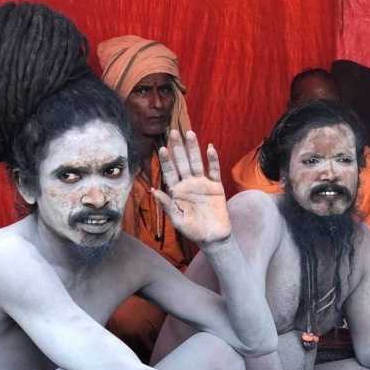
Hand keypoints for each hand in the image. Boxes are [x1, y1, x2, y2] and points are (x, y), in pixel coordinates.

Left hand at [151, 130, 229, 245]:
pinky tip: (209, 148)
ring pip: (197, 162)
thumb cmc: (192, 230)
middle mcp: (188, 184)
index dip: (165, 161)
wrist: (212, 237)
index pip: (169, 172)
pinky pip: (214, 171)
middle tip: (173, 132)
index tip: (161, 149)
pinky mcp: (216, 187)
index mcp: (176, 191)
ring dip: (193, 148)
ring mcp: (202, 184)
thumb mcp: (176, 219)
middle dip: (177, 148)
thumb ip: (166, 204)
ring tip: (189, 133)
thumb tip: (153, 190)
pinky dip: (212, 160)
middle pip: (182, 162)